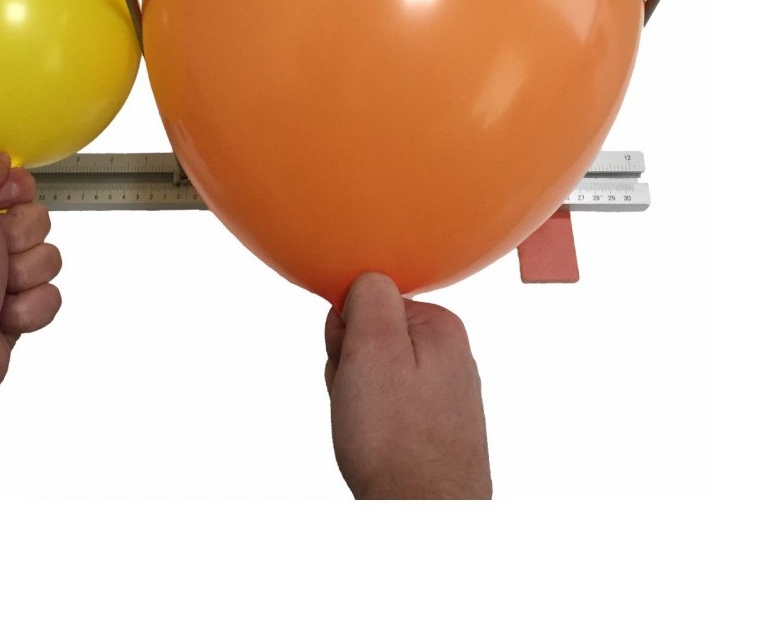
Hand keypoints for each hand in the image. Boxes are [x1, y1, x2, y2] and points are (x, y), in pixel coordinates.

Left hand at [0, 153, 61, 418]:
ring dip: (26, 279)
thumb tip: (0, 159)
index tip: (4, 207)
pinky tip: (0, 318)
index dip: (17, 196)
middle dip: (23, 242)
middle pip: (38, 222)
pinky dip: (29, 310)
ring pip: (48, 261)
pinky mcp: (13, 312)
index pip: (13, 185)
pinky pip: (50, 298)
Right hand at [324, 272, 490, 498]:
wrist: (423, 519)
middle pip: (374, 334)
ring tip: (363, 424)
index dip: (346, 329)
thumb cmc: (396, 441)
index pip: (371, 298)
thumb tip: (369, 277)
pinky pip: (388, 403)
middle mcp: (451, 354)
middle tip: (354, 397)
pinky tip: (374, 440)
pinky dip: (371, 417)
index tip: (347, 360)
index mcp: (440, 326)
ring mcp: (445, 392)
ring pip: (376, 372)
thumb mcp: (372, 350)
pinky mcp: (437, 424)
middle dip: (349, 362)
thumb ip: (370, 298)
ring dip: (356, 392)